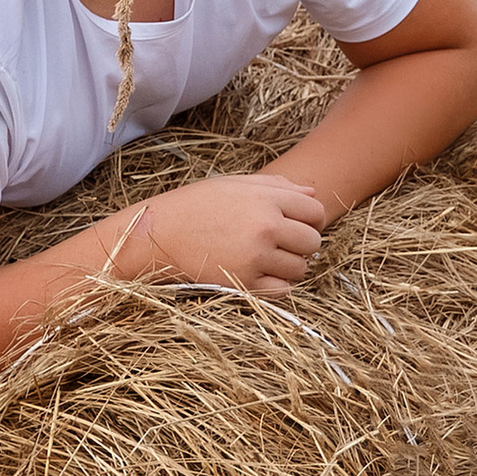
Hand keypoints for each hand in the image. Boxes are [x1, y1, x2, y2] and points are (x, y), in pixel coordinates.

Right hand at [134, 174, 325, 294]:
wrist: (160, 233)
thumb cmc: (198, 205)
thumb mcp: (236, 184)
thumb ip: (277, 186)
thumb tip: (313, 192)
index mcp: (266, 200)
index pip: (316, 212)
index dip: (311, 219)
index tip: (298, 224)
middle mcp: (266, 228)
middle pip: (313, 242)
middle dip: (302, 243)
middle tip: (282, 243)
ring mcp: (256, 258)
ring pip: (300, 268)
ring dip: (289, 266)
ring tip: (266, 258)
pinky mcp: (244, 283)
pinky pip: (283, 291)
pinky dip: (277, 286)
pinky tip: (259, 274)